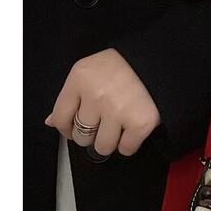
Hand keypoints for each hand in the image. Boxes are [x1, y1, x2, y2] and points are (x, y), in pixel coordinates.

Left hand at [45, 48, 160, 156]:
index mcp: (80, 80)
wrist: (159, 62)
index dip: (67, 129)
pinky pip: (126, 149)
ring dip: (110, 141)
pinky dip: (129, 144)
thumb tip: (52, 122)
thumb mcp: (89, 72)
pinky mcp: (140, 123)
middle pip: (82, 136)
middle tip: (104, 123)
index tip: (75, 129)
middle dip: (91, 134)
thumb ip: (70, 97)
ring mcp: (119, 111)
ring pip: (102, 147)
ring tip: (119, 127)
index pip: (61, 118)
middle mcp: (97, 96)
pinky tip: (132, 129)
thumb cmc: (122, 67)